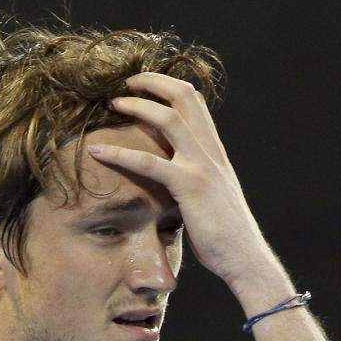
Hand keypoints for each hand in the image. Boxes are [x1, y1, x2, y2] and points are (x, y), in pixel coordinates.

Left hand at [87, 73, 279, 290]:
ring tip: (113, 103)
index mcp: (215, 152)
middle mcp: (210, 151)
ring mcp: (201, 166)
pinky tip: (97, 151)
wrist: (244, 258)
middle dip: (152, 82)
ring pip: (168, 119)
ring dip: (137, 106)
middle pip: (183, 97)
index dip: (169, 87)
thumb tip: (174, 183)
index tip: (146, 86)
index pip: (195, 103)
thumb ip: (195, 181)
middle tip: (126, 82)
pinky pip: (149, 163)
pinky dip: (120, 154)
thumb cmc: (225, 237)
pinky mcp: (189, 187)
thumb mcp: (211, 199)